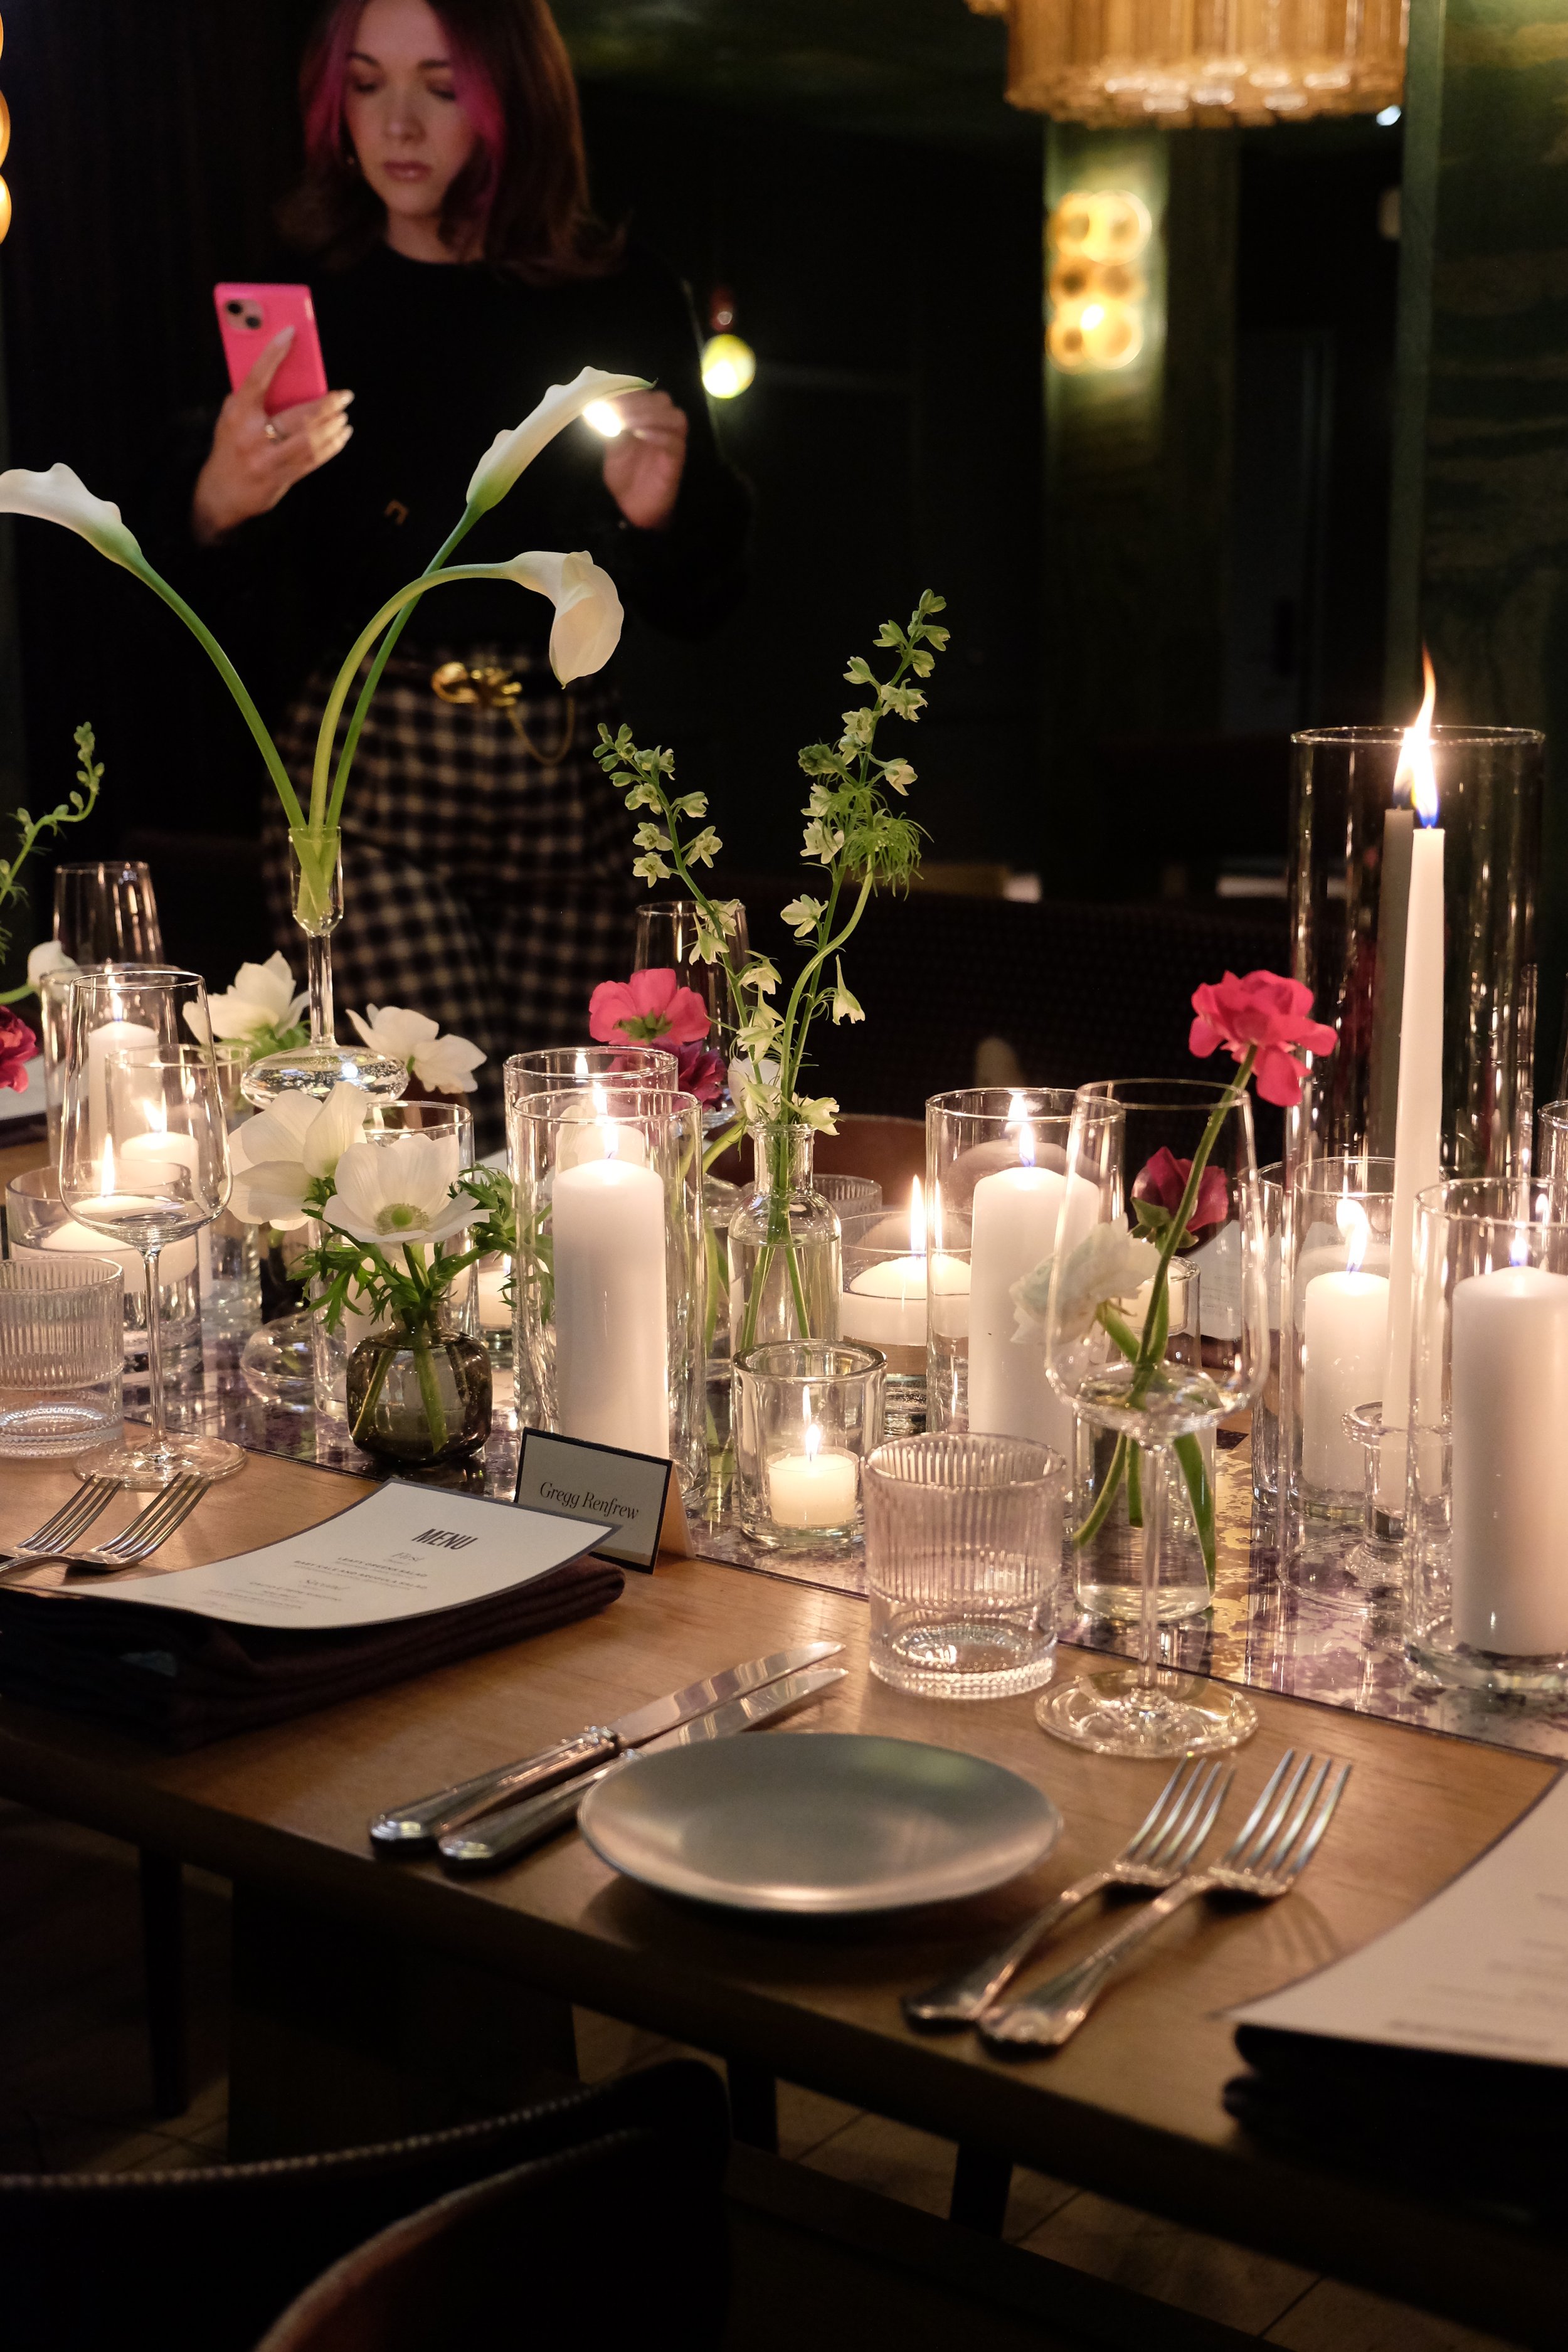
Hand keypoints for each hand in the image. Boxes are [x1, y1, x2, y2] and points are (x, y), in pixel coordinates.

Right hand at [191, 328, 353, 545]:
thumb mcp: (231, 417)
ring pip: (311, 440)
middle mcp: (252, 437)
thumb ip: (251, 397)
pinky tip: (340, 436)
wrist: (220, 494)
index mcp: (237, 415)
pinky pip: (313, 460)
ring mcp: (268, 461)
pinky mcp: (281, 479)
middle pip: (298, 415)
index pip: (257, 378)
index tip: (291, 332)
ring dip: (334, 426)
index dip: (273, 353)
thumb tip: (282, 371)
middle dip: (327, 404)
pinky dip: (331, 446)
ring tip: (344, 416)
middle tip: (345, 395)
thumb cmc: (230, 446)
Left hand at [600, 389, 686, 531]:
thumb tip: (601, 404)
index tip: (606, 400)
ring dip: (649, 415)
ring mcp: (673, 441)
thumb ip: (610, 426)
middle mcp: (662, 426)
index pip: (643, 395)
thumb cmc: (625, 476)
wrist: (633, 507)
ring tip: (628, 423)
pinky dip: (658, 434)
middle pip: (662, 400)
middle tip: (616, 412)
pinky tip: (640, 435)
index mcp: (647, 419)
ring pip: (673, 417)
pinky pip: (674, 441)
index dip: (626, 394)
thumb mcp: (612, 447)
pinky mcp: (677, 460)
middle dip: (638, 402)